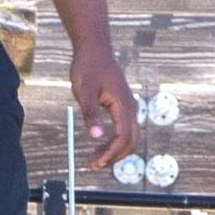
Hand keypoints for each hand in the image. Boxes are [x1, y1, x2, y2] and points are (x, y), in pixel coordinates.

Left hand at [72, 50, 138, 168]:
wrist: (94, 49)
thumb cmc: (88, 67)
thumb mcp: (84, 92)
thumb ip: (90, 114)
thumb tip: (95, 137)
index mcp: (123, 105)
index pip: (123, 137)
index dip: (111, 153)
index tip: (95, 162)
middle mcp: (130, 107)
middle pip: (130, 141)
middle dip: (114, 156)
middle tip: (93, 164)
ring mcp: (128, 107)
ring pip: (129, 137)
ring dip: (114, 151)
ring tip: (94, 159)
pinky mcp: (123, 106)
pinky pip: (125, 129)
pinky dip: (115, 142)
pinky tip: (100, 145)